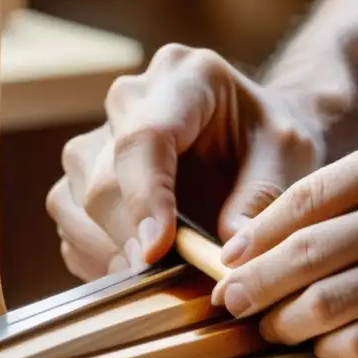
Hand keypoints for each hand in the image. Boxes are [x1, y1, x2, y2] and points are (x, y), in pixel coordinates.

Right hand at [46, 43, 325, 280]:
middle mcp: (129, 99)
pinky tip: (137, 269)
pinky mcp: (83, 173)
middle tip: (164, 279)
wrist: (250, 129)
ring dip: (109, 252)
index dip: (143, 198)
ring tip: (155, 279)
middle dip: (128, 238)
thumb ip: (261, 199)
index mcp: (183, 77)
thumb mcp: (288, 157)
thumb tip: (230, 256)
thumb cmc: (270, 138)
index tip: (156, 251)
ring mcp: (99, 135)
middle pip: (102, 178)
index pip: (144, 138)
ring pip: (73, 201)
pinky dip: (97, 257)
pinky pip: (69, 222)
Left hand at [211, 123, 357, 357]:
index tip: (229, 258)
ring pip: (331, 297)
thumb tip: (297, 219)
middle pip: (308, 248)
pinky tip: (328, 352)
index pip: (307, 197)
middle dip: (255, 281)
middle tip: (228, 303)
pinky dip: (339, 349)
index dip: (257, 233)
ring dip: (288, 321)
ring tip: (271, 332)